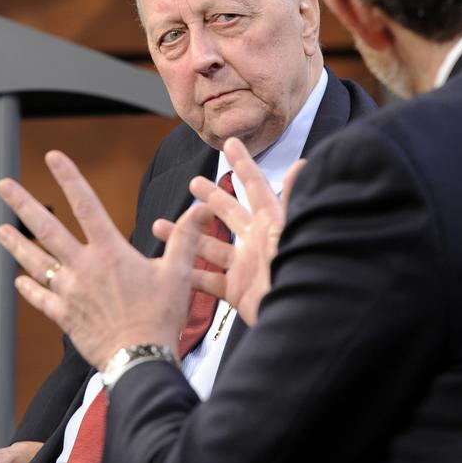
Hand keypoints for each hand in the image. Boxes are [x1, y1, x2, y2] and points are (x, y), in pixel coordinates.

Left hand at [0, 150, 208, 369]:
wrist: (140, 359)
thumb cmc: (161, 317)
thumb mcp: (179, 273)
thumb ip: (186, 237)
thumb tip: (202, 208)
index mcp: (110, 252)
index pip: (86, 206)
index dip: (69, 178)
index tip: (52, 157)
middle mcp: (84, 268)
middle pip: (47, 229)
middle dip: (23, 204)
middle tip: (2, 185)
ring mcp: (70, 292)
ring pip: (36, 262)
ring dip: (17, 245)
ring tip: (0, 230)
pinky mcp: (64, 316)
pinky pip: (41, 298)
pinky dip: (29, 289)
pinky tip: (19, 281)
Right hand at [153, 138, 304, 325]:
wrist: (299, 319)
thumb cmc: (298, 274)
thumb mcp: (293, 234)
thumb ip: (292, 201)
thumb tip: (303, 164)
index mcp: (270, 223)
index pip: (256, 187)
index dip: (244, 164)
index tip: (230, 143)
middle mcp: (256, 241)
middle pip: (229, 213)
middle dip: (210, 196)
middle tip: (192, 183)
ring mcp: (245, 266)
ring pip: (209, 246)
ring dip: (185, 236)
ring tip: (159, 226)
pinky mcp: (237, 291)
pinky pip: (208, 280)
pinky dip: (188, 274)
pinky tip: (168, 268)